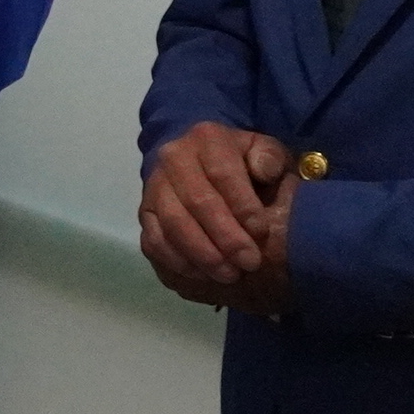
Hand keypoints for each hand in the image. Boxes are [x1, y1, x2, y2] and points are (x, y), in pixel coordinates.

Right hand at [142, 121, 295, 317]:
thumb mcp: (262, 150)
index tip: (261, 233)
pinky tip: (203, 275)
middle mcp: (173, 158)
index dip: (242, 206)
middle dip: (226, 237)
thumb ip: (269, 158)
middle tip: (250, 263)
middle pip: (197, 202)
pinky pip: (154, 240)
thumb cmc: (240, 161)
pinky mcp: (144, 213)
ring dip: (202, 254)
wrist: (198, 161)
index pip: (222, 173)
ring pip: (173, 224)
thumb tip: (263, 171)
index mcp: (207, 138)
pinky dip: (178, 261)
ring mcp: (154, 186)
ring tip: (229, 275)